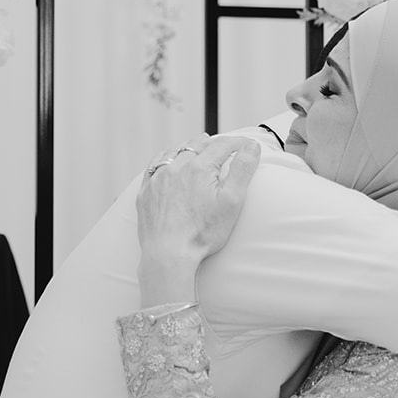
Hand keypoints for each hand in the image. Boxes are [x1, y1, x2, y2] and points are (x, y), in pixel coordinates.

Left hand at [136, 136, 260, 304]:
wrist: (168, 254)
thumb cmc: (202, 233)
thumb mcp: (231, 202)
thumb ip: (242, 170)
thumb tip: (251, 146)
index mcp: (198, 168)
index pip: (222, 145)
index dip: (238, 142)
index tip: (248, 145)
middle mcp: (175, 167)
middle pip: (196, 144)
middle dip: (213, 143)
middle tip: (224, 147)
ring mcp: (157, 179)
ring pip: (174, 152)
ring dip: (189, 148)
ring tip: (198, 149)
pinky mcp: (146, 192)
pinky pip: (155, 166)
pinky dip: (166, 159)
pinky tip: (170, 162)